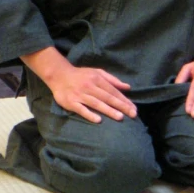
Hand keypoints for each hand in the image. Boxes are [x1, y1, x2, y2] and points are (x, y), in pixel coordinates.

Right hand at [21, 46, 136, 123]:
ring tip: (120, 117)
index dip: (124, 100)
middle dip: (121, 106)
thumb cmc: (81, 75)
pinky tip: (98, 120)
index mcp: (97, 79)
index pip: (113, 91)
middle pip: (107, 97)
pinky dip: (90, 114)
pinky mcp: (71, 102)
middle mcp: (90, 86)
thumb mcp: (97, 73)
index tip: (134, 108)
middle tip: (133, 114)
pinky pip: (82, 109)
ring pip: (97, 103)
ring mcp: (80, 95)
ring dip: (108, 110)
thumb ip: (112, 80)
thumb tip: (128, 87)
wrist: (59, 75)